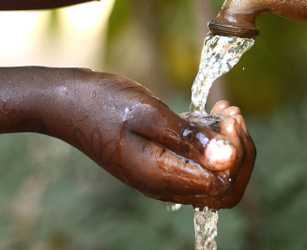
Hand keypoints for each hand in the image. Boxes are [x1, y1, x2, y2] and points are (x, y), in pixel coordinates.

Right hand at [42, 71, 254, 208]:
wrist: (65, 104)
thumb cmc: (102, 103)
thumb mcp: (148, 113)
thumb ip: (188, 138)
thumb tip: (227, 158)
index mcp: (162, 177)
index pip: (224, 185)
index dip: (237, 155)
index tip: (228, 119)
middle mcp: (165, 185)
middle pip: (226, 190)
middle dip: (241, 154)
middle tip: (232, 116)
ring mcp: (164, 178)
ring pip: (216, 179)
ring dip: (230, 147)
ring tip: (224, 112)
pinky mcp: (162, 165)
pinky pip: (200, 166)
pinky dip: (213, 145)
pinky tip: (210, 118)